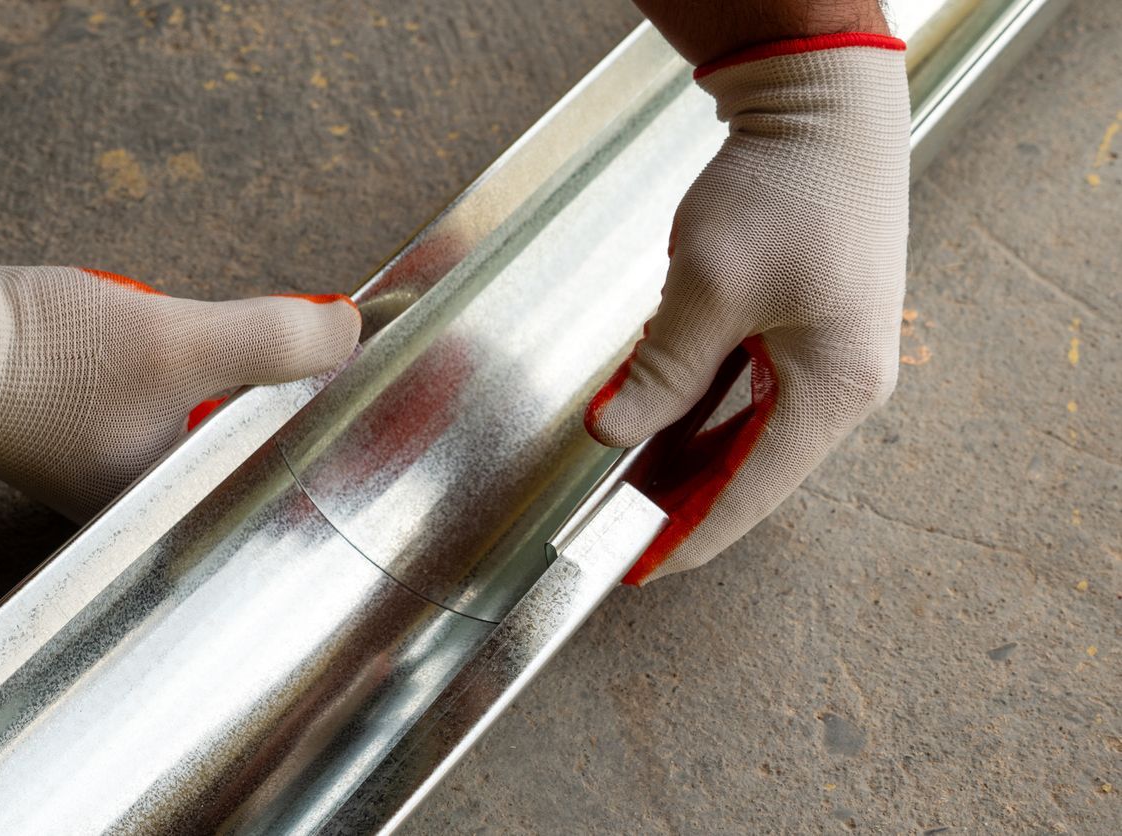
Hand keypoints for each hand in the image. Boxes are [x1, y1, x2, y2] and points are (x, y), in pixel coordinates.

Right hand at [0, 247, 359, 520]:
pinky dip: (199, 387)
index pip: (274, 491)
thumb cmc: (40, 355)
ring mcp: (122, 479)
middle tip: (320, 379)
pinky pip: (178, 418)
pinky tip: (202, 365)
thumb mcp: (178, 342)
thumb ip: (272, 341)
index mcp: (166, 515)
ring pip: (213, 437)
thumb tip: (348, 332)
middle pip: (247, 465)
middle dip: (279, 416)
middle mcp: (145, 513)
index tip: (364, 407)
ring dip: (238, 396)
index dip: (320, 441)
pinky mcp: (104, 443)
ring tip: (255, 368)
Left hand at [585, 35, 910, 584]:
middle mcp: (841, 387)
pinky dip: (700, 416)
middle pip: (749, 471)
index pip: (747, 493)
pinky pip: (748, 397)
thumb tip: (612, 431)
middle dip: (680, 502)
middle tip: (615, 531)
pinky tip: (655, 426)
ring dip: (686, 461)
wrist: (824, 110)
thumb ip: (662, 371)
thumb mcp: (710, 289)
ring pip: (746, 436)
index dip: (686, 534)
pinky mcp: (807, 332)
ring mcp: (828, 360)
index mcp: (831, 391)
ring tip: (625, 489)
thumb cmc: (786, 190)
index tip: (634, 567)